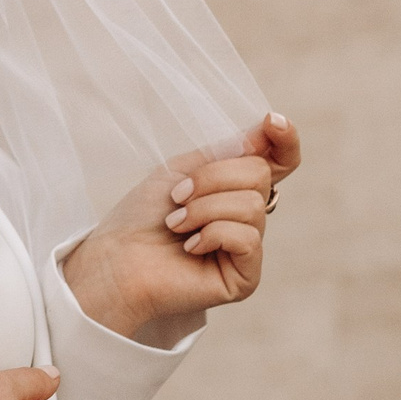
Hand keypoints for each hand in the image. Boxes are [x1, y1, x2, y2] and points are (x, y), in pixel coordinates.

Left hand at [60, 114, 301, 341]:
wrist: (115, 259)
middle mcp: (248, 217)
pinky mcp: (246, 277)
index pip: (279, 161)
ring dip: (204, 208)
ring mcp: (248, 248)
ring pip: (252, 206)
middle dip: (212, 179)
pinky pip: (248, 238)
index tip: (272, 122)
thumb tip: (268, 128)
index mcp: (235, 187)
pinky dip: (212, 234)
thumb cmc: (142, 215)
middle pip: (260, 174)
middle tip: (176, 197)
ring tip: (176, 224)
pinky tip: (189, 247)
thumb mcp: (183, 169)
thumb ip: (227, 151)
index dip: (285, 140)